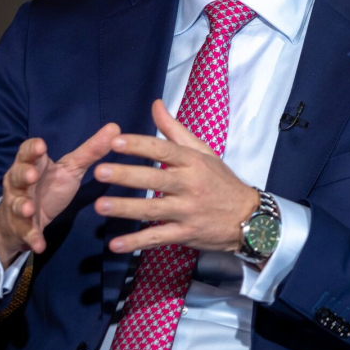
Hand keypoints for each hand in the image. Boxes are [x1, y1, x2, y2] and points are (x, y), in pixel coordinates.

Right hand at [0, 123, 120, 266]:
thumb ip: (90, 150)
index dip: (32, 149)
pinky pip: (26, 233)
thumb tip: (115, 127)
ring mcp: (19, 206)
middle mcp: (21, 183)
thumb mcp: (70, 169)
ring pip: (16, 204)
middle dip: (23, 174)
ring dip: (22, 206)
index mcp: (33, 165)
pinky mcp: (23, 228)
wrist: (24, 220)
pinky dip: (32, 238)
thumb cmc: (48, 187)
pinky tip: (39, 245)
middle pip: (17, 175)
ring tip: (28, 209)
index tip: (42, 146)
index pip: (27, 151)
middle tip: (32, 175)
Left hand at [93, 99, 259, 253]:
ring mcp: (187, 211)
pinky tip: (115, 244)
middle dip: (126, 176)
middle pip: (154, 179)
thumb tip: (155, 104)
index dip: (139, 145)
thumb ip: (175, 130)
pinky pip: (158, 238)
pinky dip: (136, 242)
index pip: (163, 150)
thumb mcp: (203, 152)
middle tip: (99, 172)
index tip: (115, 141)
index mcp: (192, 162)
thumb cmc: (221, 181)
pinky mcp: (186, 233)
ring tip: (100, 206)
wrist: (250, 217)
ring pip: (152, 209)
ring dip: (125, 209)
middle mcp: (189, 185)